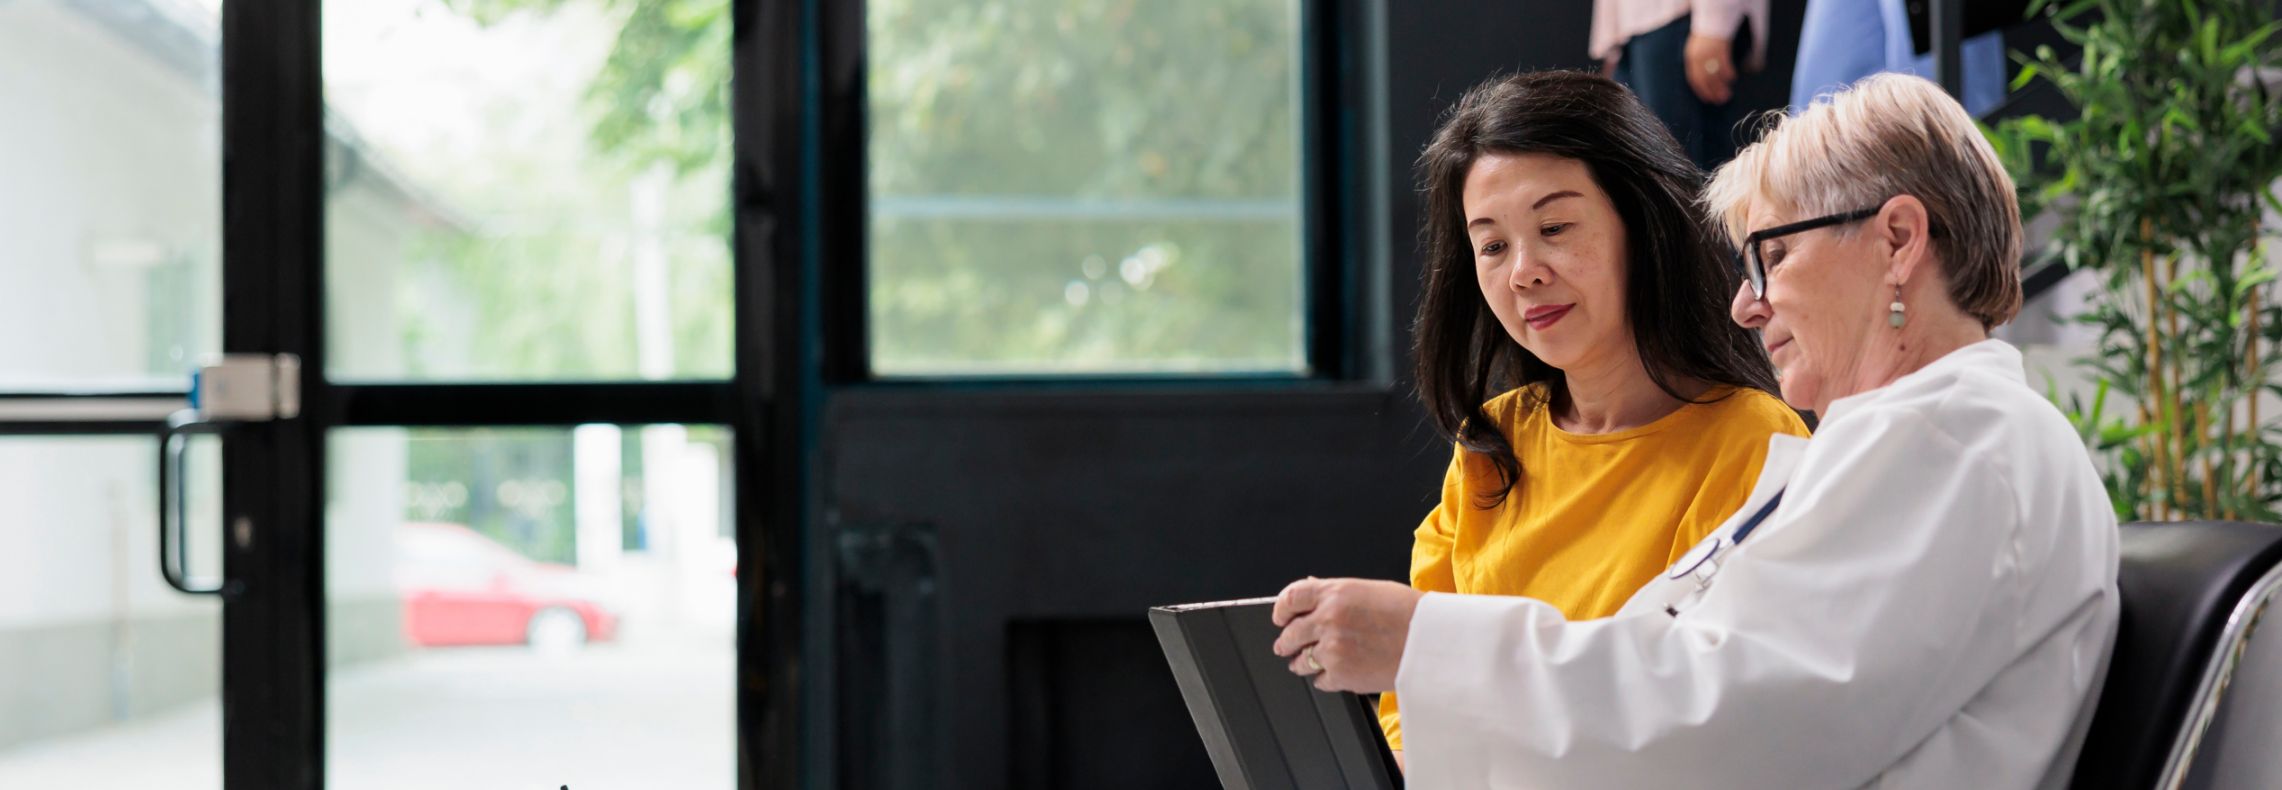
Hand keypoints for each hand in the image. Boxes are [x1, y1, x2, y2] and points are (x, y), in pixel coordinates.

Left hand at [1270, 577, 1424, 692]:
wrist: (1431, 642)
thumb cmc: (1409, 614)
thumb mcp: (1369, 590)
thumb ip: (1335, 593)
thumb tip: (1311, 593)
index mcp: (1335, 594)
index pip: (1290, 598)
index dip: (1280, 610)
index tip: (1280, 617)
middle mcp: (1328, 620)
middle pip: (1289, 633)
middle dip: (1286, 641)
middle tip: (1286, 646)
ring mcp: (1332, 649)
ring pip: (1299, 661)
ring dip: (1300, 662)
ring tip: (1305, 663)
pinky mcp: (1341, 675)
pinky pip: (1319, 680)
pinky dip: (1324, 679)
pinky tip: (1334, 673)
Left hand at [1683, 34, 1735, 104]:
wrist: (1713, 22)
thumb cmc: (1704, 39)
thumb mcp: (1695, 51)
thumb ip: (1697, 65)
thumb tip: (1705, 82)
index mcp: (1691, 59)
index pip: (1694, 79)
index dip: (1701, 91)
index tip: (1708, 100)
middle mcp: (1699, 57)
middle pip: (1706, 79)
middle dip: (1713, 92)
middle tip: (1720, 101)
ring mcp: (1710, 53)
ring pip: (1716, 74)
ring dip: (1722, 86)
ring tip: (1728, 94)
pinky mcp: (1721, 49)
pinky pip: (1725, 65)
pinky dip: (1729, 73)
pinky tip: (1732, 78)